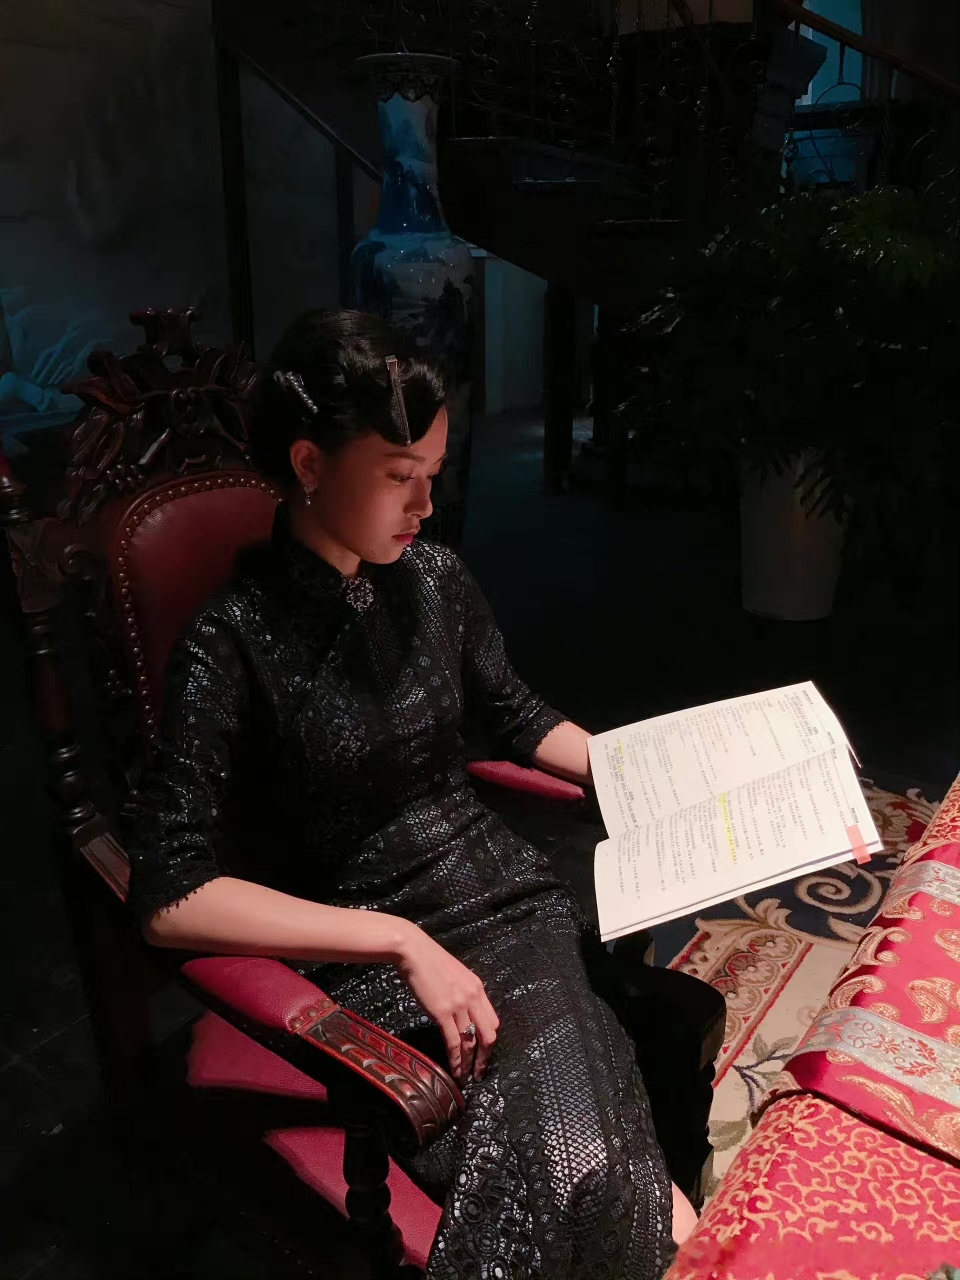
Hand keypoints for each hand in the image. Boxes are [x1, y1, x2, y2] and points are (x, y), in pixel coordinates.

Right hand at [395, 924, 498, 1083]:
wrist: (413, 951)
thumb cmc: (430, 961)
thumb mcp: (456, 974)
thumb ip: (464, 992)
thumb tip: (464, 1012)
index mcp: (478, 988)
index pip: (493, 1021)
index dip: (490, 1041)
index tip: (484, 1054)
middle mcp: (473, 997)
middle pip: (489, 1034)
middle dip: (485, 1057)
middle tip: (479, 1072)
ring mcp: (459, 1005)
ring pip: (471, 1041)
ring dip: (469, 1063)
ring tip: (465, 1077)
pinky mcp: (443, 1012)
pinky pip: (454, 1041)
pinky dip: (456, 1059)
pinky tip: (454, 1069)